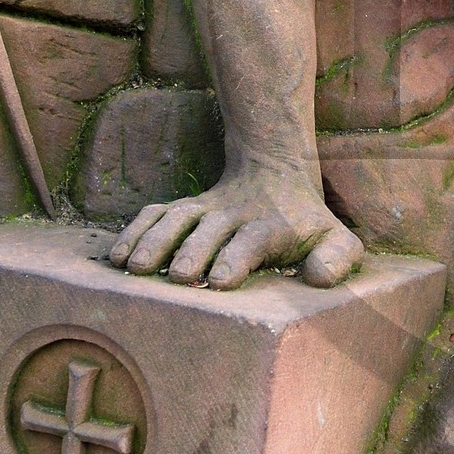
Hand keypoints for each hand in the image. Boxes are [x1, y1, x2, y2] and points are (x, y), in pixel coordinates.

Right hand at [109, 167, 363, 289]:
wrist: (275, 172)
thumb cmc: (307, 221)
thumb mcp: (336, 237)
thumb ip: (338, 258)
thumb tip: (318, 279)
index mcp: (270, 226)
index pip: (251, 240)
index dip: (235, 258)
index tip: (219, 280)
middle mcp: (233, 215)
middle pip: (208, 229)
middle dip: (191, 251)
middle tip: (176, 277)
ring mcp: (204, 209)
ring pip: (176, 218)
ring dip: (153, 241)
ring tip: (133, 268)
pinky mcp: (183, 208)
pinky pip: (155, 214)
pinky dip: (134, 231)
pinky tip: (115, 256)